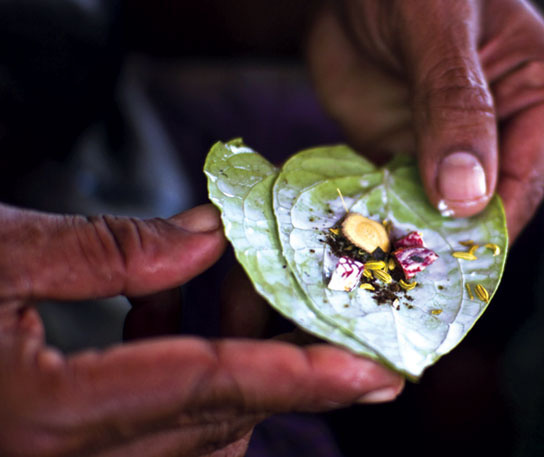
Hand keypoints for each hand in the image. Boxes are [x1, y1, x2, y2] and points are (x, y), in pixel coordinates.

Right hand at [0, 203, 402, 456]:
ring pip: (193, 433)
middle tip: (337, 325)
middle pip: (212, 418)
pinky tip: (177, 317)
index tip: (372, 373)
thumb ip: (109, 248)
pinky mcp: (60, 452)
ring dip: (236, 367)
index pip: (208, 391)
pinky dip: (186, 376)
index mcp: (44, 418)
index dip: (299, 377)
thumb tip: (206, 235)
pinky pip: (156, 429)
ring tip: (248, 297)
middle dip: (284, 370)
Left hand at [307, 0, 543, 240]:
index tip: (447, 262)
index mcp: (543, 93)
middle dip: (446, 238)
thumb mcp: (436, 27)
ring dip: (410, 233)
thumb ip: (455, 103)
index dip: (488, 228)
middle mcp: (506, 129)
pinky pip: (401, 198)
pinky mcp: (411, 154)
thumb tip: (469, 194)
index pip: (524, 181)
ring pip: (441, 210)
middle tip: (404, 271)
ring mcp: (454, 147)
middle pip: (485, 206)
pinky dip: (382, 217)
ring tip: (379, 263)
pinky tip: (360, 236)